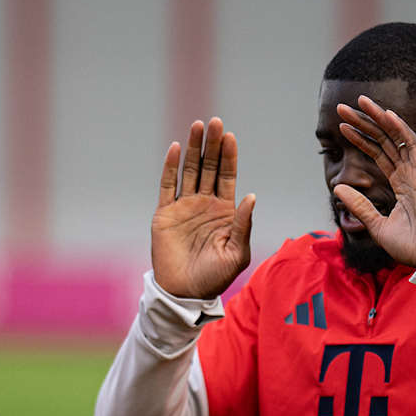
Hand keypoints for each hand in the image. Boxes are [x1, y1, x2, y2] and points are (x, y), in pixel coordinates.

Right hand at [151, 117, 256, 298]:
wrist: (185, 293)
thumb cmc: (214, 277)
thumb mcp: (237, 253)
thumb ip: (244, 224)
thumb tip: (251, 196)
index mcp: (224, 211)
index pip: (228, 176)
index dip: (229, 156)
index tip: (230, 136)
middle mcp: (204, 204)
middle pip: (209, 167)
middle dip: (212, 145)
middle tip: (214, 122)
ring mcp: (184, 207)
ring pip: (188, 171)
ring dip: (193, 149)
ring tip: (197, 126)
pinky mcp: (165, 214)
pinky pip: (167, 186)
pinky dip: (170, 167)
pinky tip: (175, 148)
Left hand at [334, 95, 415, 266]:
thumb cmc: (409, 245)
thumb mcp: (376, 224)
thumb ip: (359, 205)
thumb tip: (338, 187)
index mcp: (401, 184)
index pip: (378, 153)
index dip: (361, 138)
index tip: (342, 127)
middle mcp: (410, 174)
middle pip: (384, 140)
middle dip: (364, 122)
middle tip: (343, 108)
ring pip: (397, 137)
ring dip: (379, 118)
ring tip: (359, 102)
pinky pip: (413, 145)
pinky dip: (401, 129)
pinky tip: (386, 115)